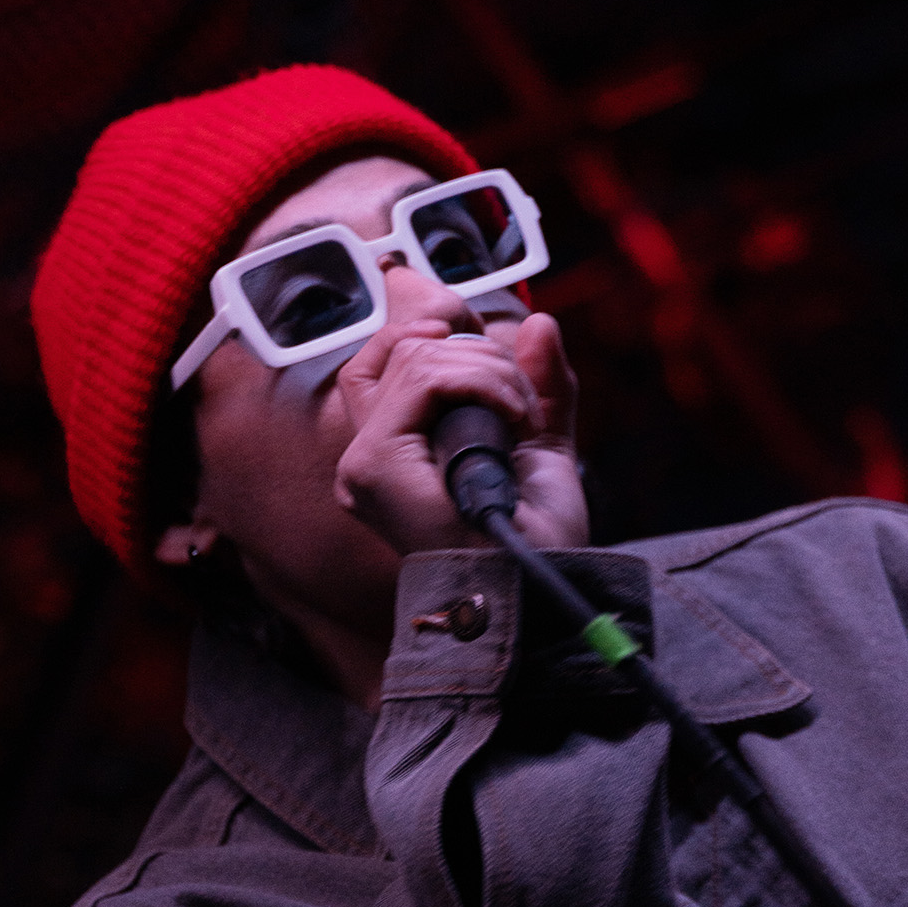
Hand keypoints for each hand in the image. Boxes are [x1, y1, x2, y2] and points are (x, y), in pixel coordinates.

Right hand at [333, 287, 586, 557]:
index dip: (430, 335)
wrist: (540, 583)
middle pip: (404, 349)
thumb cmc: (537, 536)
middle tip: (522, 403)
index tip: (490, 353)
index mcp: (392, 451)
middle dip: (478, 354)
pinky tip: (512, 419)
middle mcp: (366, 456)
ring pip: (417, 357)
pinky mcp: (374, 464)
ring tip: (522, 420)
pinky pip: (423, 380)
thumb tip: (540, 323)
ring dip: (489, 372)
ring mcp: (364, 461)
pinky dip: (480, 382)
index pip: (383, 360)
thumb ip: (540, 385)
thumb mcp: (542, 444)